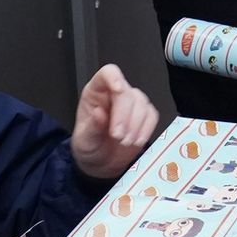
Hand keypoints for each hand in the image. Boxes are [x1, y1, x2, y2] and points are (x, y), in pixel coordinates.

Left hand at [71, 64, 160, 179]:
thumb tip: (98, 113)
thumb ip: (91, 127)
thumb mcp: (84, 140)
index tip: (118, 90)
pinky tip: (136, 141)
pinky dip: (146, 129)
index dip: (114, 78)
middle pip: (126, 93)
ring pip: (141, 103)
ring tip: (124, 142)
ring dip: (135, 126)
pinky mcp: (145, 115)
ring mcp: (132, 102)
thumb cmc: (90, 146)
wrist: (102, 162)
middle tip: (118, 137)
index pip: (107, 73)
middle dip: (124, 116)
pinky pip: (152, 116)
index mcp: (96, 91)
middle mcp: (115, 93)